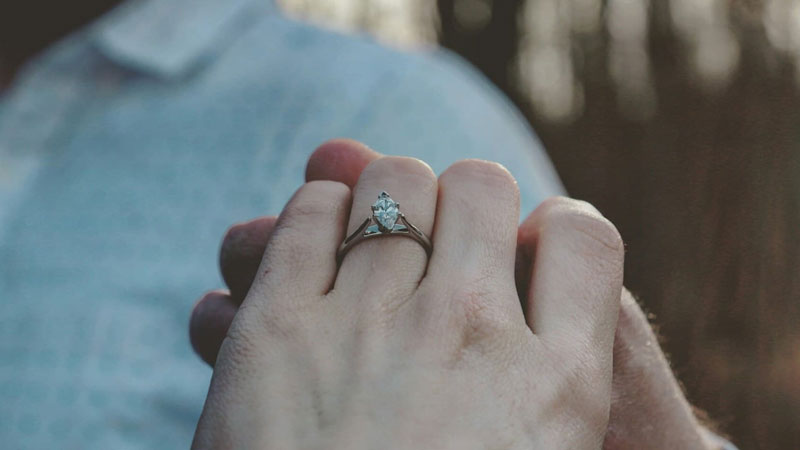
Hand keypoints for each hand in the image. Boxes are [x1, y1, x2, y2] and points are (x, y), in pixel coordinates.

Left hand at [192, 152, 622, 447]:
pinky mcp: (278, 325)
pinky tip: (317, 244)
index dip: (557, 231)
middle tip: (442, 244)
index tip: (528, 252)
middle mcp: (471, 334)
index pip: (584, 237)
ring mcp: (373, 321)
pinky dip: (318, 211)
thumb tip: (540, 315)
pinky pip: (312, 211)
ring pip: (396, 180)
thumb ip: (555, 375)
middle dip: (465, 200)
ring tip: (377, 240)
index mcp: (555, 386)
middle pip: (482, 184)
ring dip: (389, 195)